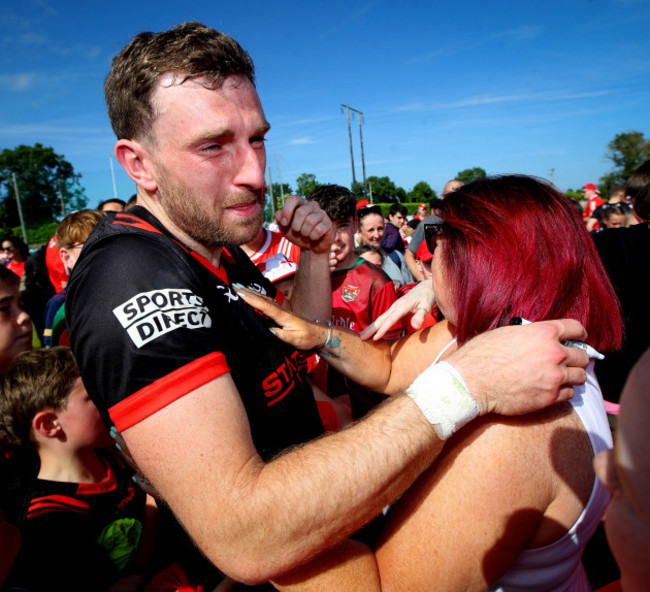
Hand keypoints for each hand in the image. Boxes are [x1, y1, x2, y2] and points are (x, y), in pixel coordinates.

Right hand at [234, 286, 327, 350]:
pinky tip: (252, 295)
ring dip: (251, 293)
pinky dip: (257, 297)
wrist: (318, 334)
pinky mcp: (280, 313)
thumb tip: (271, 330)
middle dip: (248, 292)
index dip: (253, 300)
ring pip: (264, 299)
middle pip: (262, 299)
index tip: (241, 294)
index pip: (265, 306)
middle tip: (234, 286)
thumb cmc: (307, 338)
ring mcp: (281, 310)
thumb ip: (284, 335)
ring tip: (239, 287)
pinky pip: (266, 303)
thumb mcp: (296, 340)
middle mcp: (281, 310)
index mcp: (283, 316)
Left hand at [275, 195, 333, 254]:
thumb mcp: (285, 227)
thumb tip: (279, 214)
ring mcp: (321, 213)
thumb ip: (279, 219)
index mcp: (301, 203)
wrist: (311, 246)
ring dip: (304, 232)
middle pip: (301, 212)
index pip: (293, 199)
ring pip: (310, 221)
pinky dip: (313, 236)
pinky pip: (318, 230)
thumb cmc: (298, 234)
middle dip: (295, 226)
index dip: (286, 211)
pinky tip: (313, 237)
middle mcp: (312, 206)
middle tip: (297, 231)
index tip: (284, 223)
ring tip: (305, 234)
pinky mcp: (328, 223)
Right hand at [360, 280, 434, 340]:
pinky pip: (384, 317)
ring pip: (381, 318)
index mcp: (402, 306)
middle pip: (381, 318)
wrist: (426, 286)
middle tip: (361, 337)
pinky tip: (374, 329)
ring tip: (363, 335)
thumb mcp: (427, 306)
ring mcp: (394, 306)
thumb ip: (420, 316)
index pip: (390, 319)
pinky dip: (377, 324)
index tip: (375, 338)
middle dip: (371, 328)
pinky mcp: (395, 308)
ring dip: (372, 326)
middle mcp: (396, 306)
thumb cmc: (428, 296)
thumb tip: (415, 326)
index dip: (383, 329)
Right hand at [445, 319, 588, 415]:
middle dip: (576, 358)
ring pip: (580, 376)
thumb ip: (530, 335)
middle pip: (582, 355)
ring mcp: (554, 376)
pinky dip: (563, 392)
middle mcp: (554, 353)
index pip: (576, 328)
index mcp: (544, 332)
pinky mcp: (550, 397)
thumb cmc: (482, 355)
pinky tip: (550, 389)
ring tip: (560, 378)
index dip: (579, 334)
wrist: (471, 382)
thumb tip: (538, 338)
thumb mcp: (506, 333)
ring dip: (572, 376)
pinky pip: (570, 394)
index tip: (579, 339)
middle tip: (568, 362)